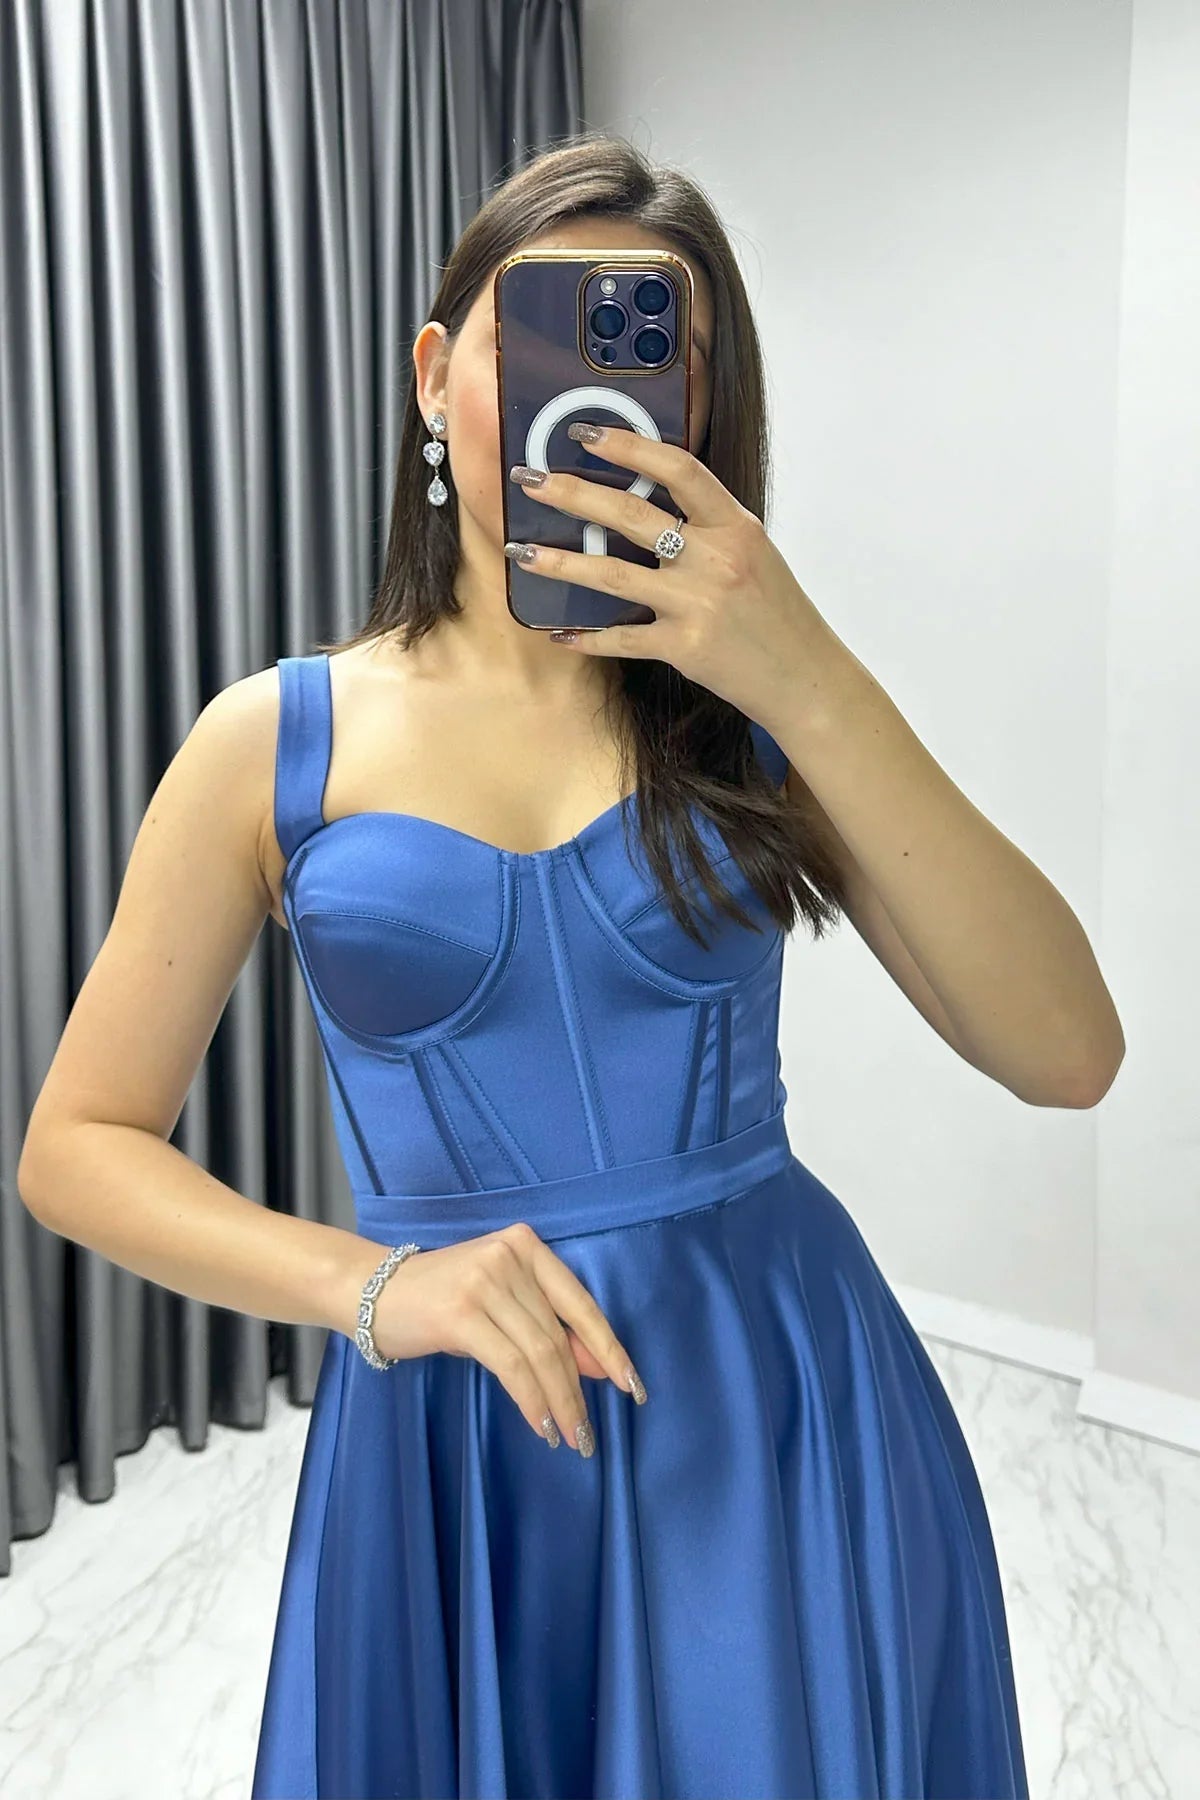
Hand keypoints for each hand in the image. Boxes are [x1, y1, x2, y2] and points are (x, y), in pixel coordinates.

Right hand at [369, 1224, 646, 1453]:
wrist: (372, 1291)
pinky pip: (511, 1365)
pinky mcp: (461, 1313)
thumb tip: (599, 1366)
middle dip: (578, 1390)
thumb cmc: (441, 1299)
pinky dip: (531, 1399)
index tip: (632, 1386)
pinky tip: (540, 1424)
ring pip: (540, 1353)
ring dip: (559, 1402)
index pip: (580, 1303)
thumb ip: (547, 1328)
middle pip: (558, 1336)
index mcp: (526, 1246)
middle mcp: (509, 1256)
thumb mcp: (500, 1305)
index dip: (609, 1348)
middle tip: (588, 1433)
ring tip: (570, 1437)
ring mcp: (484, 1281)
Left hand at [506, 422, 827, 725]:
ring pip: (613, 574)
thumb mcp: (752, 553)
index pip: (678, 469)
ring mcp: (698, 603)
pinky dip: (586, 637)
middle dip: (571, 493)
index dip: (628, 446)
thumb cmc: (775, 613)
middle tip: (529, 480)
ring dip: (560, 562)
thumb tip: (646, 501)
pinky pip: (622, 639)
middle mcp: (716, 559)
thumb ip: (706, 527)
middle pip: (631, 514)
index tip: (586, 433)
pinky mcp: (685, 646)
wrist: (803, 675)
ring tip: (521, 552)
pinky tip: (559, 632)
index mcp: (735, 526)